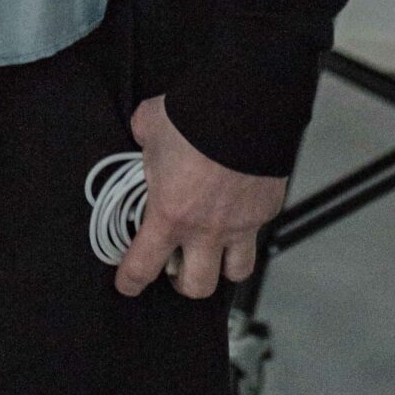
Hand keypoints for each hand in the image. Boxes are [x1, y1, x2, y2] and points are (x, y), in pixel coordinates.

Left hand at [115, 95, 286, 301]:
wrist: (246, 107)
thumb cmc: (193, 118)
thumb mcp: (148, 127)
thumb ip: (141, 143)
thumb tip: (142, 138)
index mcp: (170, 214)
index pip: (144, 265)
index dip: (131, 280)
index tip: (128, 284)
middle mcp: (207, 229)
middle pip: (197, 286)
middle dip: (184, 283)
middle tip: (177, 267)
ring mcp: (242, 224)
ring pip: (236, 272)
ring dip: (222, 266)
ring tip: (212, 251)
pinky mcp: (267, 210)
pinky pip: (256, 232)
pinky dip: (245, 228)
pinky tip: (236, 211)